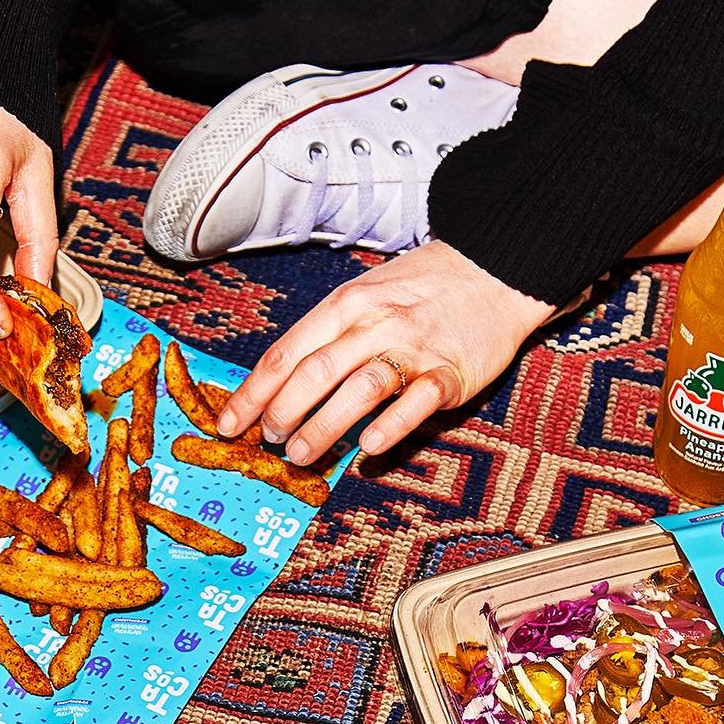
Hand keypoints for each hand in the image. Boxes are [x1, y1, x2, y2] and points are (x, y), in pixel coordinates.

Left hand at [214, 241, 551, 464]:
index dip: (254, 392)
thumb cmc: (419, 289)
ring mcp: (414, 348)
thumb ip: (326, 336)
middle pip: (316, 371)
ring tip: (302, 455)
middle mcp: (376, 324)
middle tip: (268, 442)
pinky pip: (416, 402)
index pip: (287, 352)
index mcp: (345, 305)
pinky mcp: (451, 372)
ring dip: (324, 426)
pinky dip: (390, 425)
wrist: (493, 268)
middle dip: (282, 412)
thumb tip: (279, 386)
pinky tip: (367, 447)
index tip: (230, 424)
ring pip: (360, 388)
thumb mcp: (363, 295)